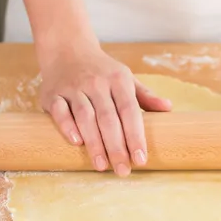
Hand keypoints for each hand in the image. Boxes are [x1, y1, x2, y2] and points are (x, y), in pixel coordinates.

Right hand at [39, 41, 170, 175]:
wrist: (67, 49)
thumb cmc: (102, 71)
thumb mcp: (126, 78)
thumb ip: (145, 95)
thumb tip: (168, 108)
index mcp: (118, 80)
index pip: (130, 111)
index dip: (136, 136)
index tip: (141, 159)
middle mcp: (96, 83)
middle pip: (108, 119)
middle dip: (117, 147)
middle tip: (123, 171)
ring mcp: (73, 87)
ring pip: (85, 117)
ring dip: (94, 143)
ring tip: (102, 166)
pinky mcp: (53, 93)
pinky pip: (60, 111)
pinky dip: (67, 126)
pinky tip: (76, 143)